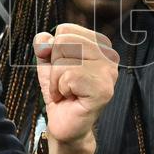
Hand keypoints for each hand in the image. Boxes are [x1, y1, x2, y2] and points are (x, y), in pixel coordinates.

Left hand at [34, 24, 118, 153]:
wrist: (65, 124)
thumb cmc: (61, 92)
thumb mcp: (48, 63)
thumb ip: (45, 45)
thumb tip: (44, 39)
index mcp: (99, 44)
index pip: (66, 30)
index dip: (54, 50)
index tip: (62, 70)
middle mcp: (109, 55)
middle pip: (64, 41)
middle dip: (54, 65)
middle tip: (64, 83)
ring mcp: (108, 72)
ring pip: (64, 59)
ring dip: (56, 80)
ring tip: (66, 92)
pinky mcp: (103, 89)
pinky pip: (68, 77)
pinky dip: (60, 90)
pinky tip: (70, 98)